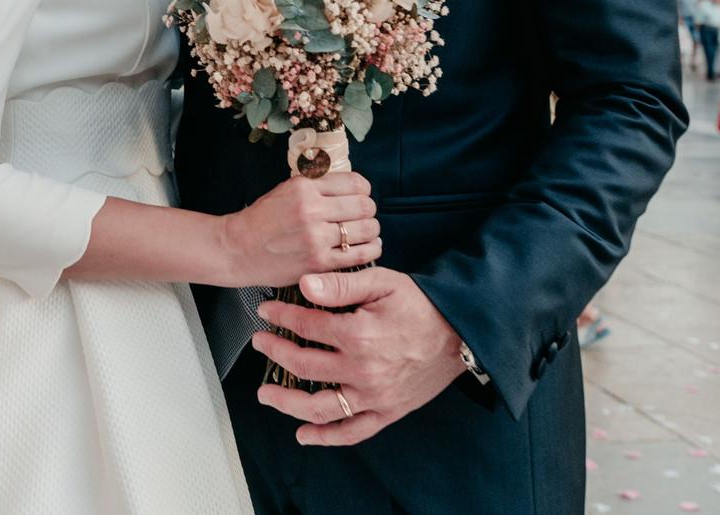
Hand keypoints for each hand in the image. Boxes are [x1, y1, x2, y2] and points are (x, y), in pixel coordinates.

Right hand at [219, 172, 378, 288]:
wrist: (238, 249)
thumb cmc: (262, 220)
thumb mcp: (286, 190)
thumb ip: (317, 185)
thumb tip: (350, 185)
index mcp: (305, 187)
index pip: (354, 183)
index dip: (364, 190)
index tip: (363, 195)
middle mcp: (312, 210)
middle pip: (363, 206)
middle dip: (369, 210)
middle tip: (366, 215)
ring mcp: (316, 238)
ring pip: (365, 230)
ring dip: (372, 230)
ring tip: (368, 231)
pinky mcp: (318, 262)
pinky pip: (359, 255)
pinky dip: (371, 250)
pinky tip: (370, 247)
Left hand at [252, 267, 468, 444]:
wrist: (460, 333)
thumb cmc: (421, 305)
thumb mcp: (382, 282)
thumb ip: (340, 285)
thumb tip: (304, 285)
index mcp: (358, 335)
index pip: (305, 326)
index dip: (281, 317)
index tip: (266, 312)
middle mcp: (362, 370)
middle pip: (304, 366)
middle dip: (275, 353)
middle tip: (259, 344)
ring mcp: (374, 396)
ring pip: (320, 407)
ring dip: (287, 402)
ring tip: (266, 393)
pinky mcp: (387, 411)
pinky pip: (352, 431)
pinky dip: (326, 437)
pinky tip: (303, 435)